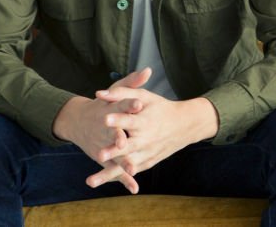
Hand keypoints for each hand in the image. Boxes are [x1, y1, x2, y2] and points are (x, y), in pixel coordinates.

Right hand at [52, 69, 150, 193]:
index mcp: (110, 111)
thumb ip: (132, 82)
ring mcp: (104, 145)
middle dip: (118, 137)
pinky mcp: (104, 159)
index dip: (129, 105)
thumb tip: (148, 70)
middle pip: (114, 133)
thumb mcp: (115, 91)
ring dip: (121, 162)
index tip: (138, 104)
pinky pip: (115, 170)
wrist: (77, 122)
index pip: (120, 106)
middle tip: (124, 141)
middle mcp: (106, 129)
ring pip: (113, 155)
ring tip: (132, 169)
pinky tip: (135, 188)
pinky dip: (124, 179)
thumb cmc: (103, 104)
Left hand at [84, 74, 219, 189]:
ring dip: (110, 173)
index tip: (105, 118)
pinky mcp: (147, 163)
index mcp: (145, 121)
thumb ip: (122, 93)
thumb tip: (98, 93)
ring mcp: (147, 153)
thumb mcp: (144, 96)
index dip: (118, 120)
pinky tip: (100, 182)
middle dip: (113, 151)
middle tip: (99, 155)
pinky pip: (129, 172)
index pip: (130, 121)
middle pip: (127, 147)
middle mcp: (146, 139)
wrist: (184, 125)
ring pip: (126, 165)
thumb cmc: (159, 107)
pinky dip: (116, 178)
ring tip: (92, 181)